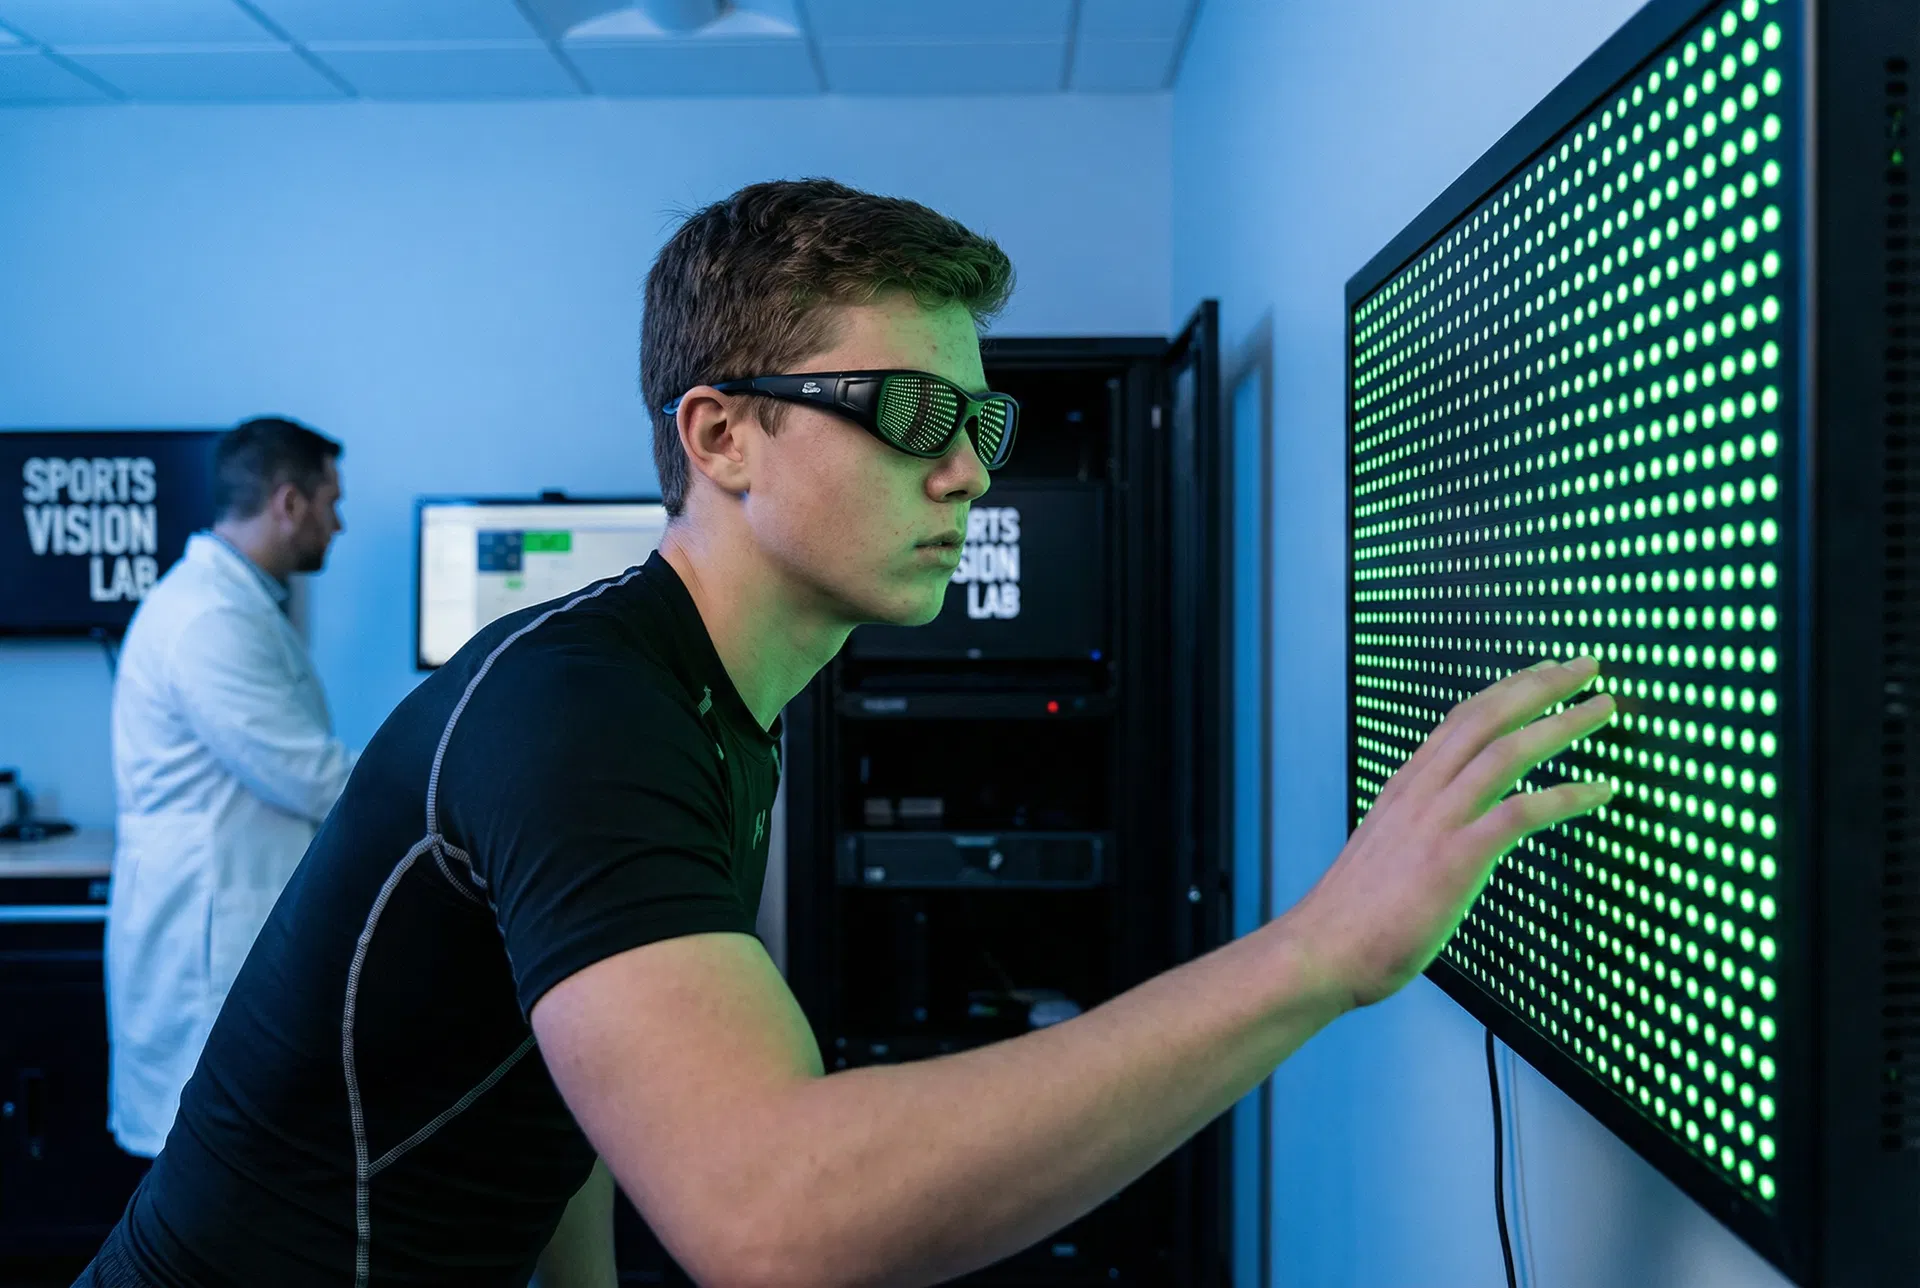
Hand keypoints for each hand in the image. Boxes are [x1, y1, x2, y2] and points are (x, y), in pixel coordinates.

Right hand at [1284, 657, 1616, 1010]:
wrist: (1321, 950)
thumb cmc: (1353, 916)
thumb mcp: (1384, 852)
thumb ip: (1416, 831)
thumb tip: (1441, 836)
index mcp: (1405, 789)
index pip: (1459, 721)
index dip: (1504, 691)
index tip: (1539, 673)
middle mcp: (1421, 793)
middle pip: (1486, 718)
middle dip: (1540, 685)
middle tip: (1586, 666)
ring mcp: (1437, 822)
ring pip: (1507, 752)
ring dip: (1561, 724)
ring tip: (1603, 709)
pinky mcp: (1455, 858)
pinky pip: (1521, 813)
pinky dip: (1567, 797)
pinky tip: (1600, 791)